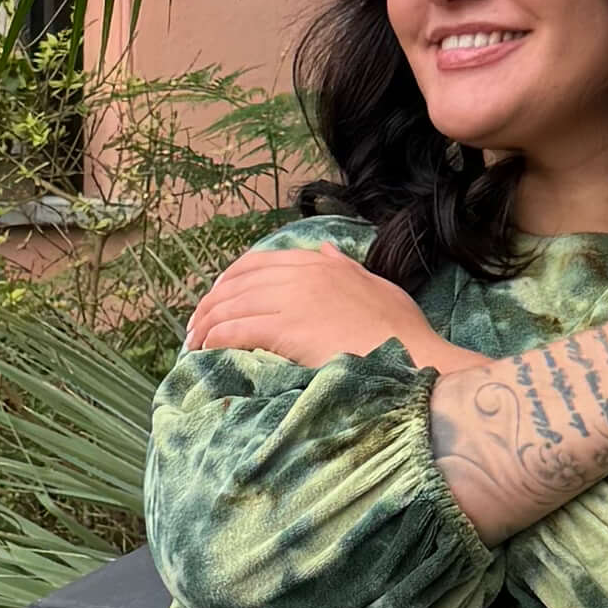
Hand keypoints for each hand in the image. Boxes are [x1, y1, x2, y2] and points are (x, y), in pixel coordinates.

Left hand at [185, 241, 452, 372]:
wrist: (414, 358)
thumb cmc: (402, 332)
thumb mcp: (377, 286)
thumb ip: (345, 267)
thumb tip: (325, 249)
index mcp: (319, 264)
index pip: (258, 262)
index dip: (230, 279)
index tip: (216, 298)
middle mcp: (302, 274)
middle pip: (237, 283)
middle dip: (210, 303)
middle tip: (195, 326)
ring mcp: (293, 300)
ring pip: (231, 305)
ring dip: (206, 324)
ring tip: (193, 343)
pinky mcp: (287, 329)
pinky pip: (236, 330)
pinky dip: (215, 338)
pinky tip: (206, 351)